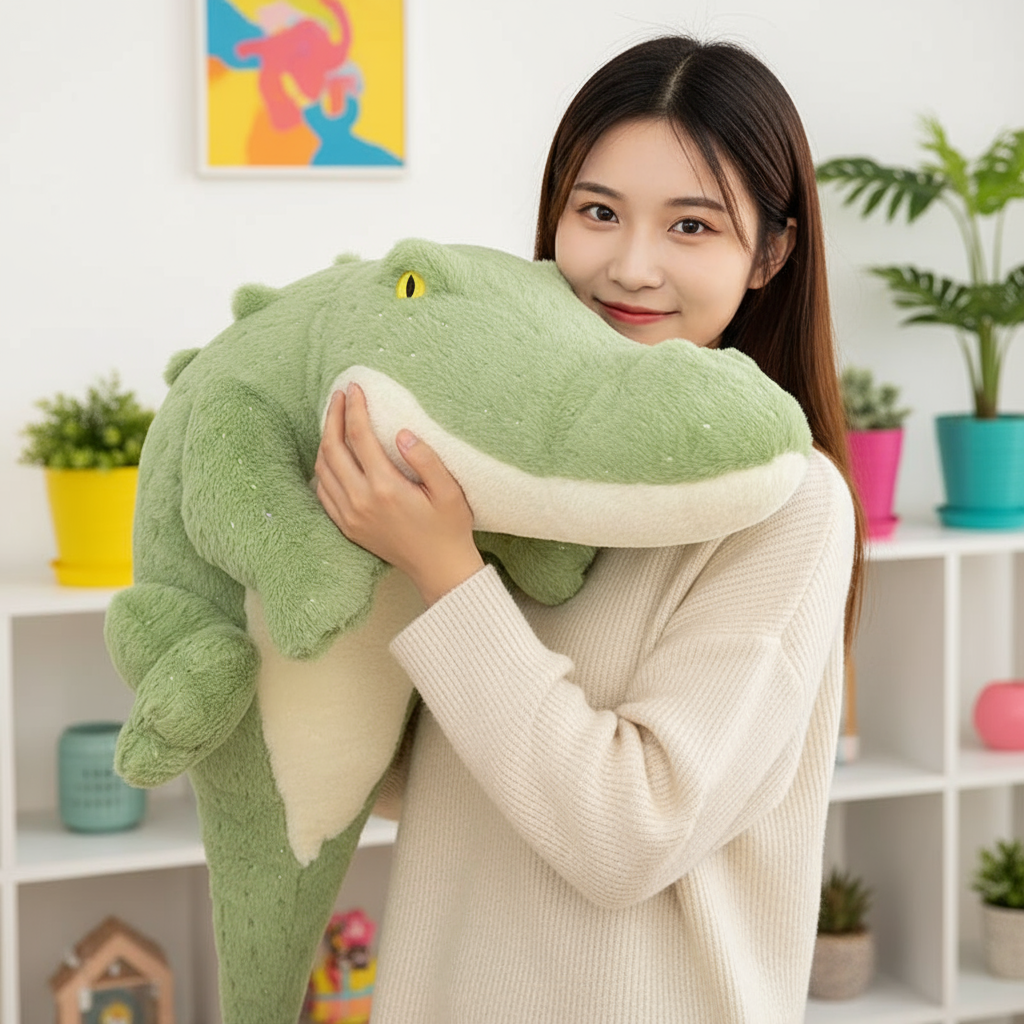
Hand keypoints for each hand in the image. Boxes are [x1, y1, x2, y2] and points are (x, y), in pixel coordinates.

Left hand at [315, 384, 484, 605]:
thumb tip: (401, 433)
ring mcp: (350, 516)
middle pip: (333, 449)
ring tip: (336, 421)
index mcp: (386, 488)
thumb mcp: (449, 491)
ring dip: (325, 441)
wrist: (439, 568)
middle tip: (339, 397)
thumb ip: (426, 459)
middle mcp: (361, 501)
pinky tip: (332, 455)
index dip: (355, 409)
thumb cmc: (449, 528)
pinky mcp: (347, 527)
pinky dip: (322, 468)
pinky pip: (323, 491)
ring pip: (322, 470)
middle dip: (333, 418)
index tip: (355, 389)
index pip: (360, 437)